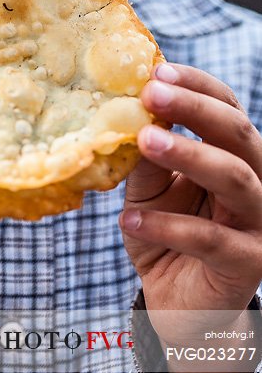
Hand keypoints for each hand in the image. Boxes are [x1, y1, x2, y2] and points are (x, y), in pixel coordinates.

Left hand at [120, 63, 261, 340]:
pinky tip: (128, 218)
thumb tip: (125, 112)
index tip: (158, 71)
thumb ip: (146, 155)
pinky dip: (167, 226)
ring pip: (235, 178)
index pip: (227, 108)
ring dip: (189, 154)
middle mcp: (256, 181)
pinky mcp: (247, 264)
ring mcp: (258, 223)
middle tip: (151, 94)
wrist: (177, 301)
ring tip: (143, 141)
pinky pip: (210, 239)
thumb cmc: (165, 233)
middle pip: (239, 133)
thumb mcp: (149, 188)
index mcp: (233, 155)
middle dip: (196, 108)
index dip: (197, 87)